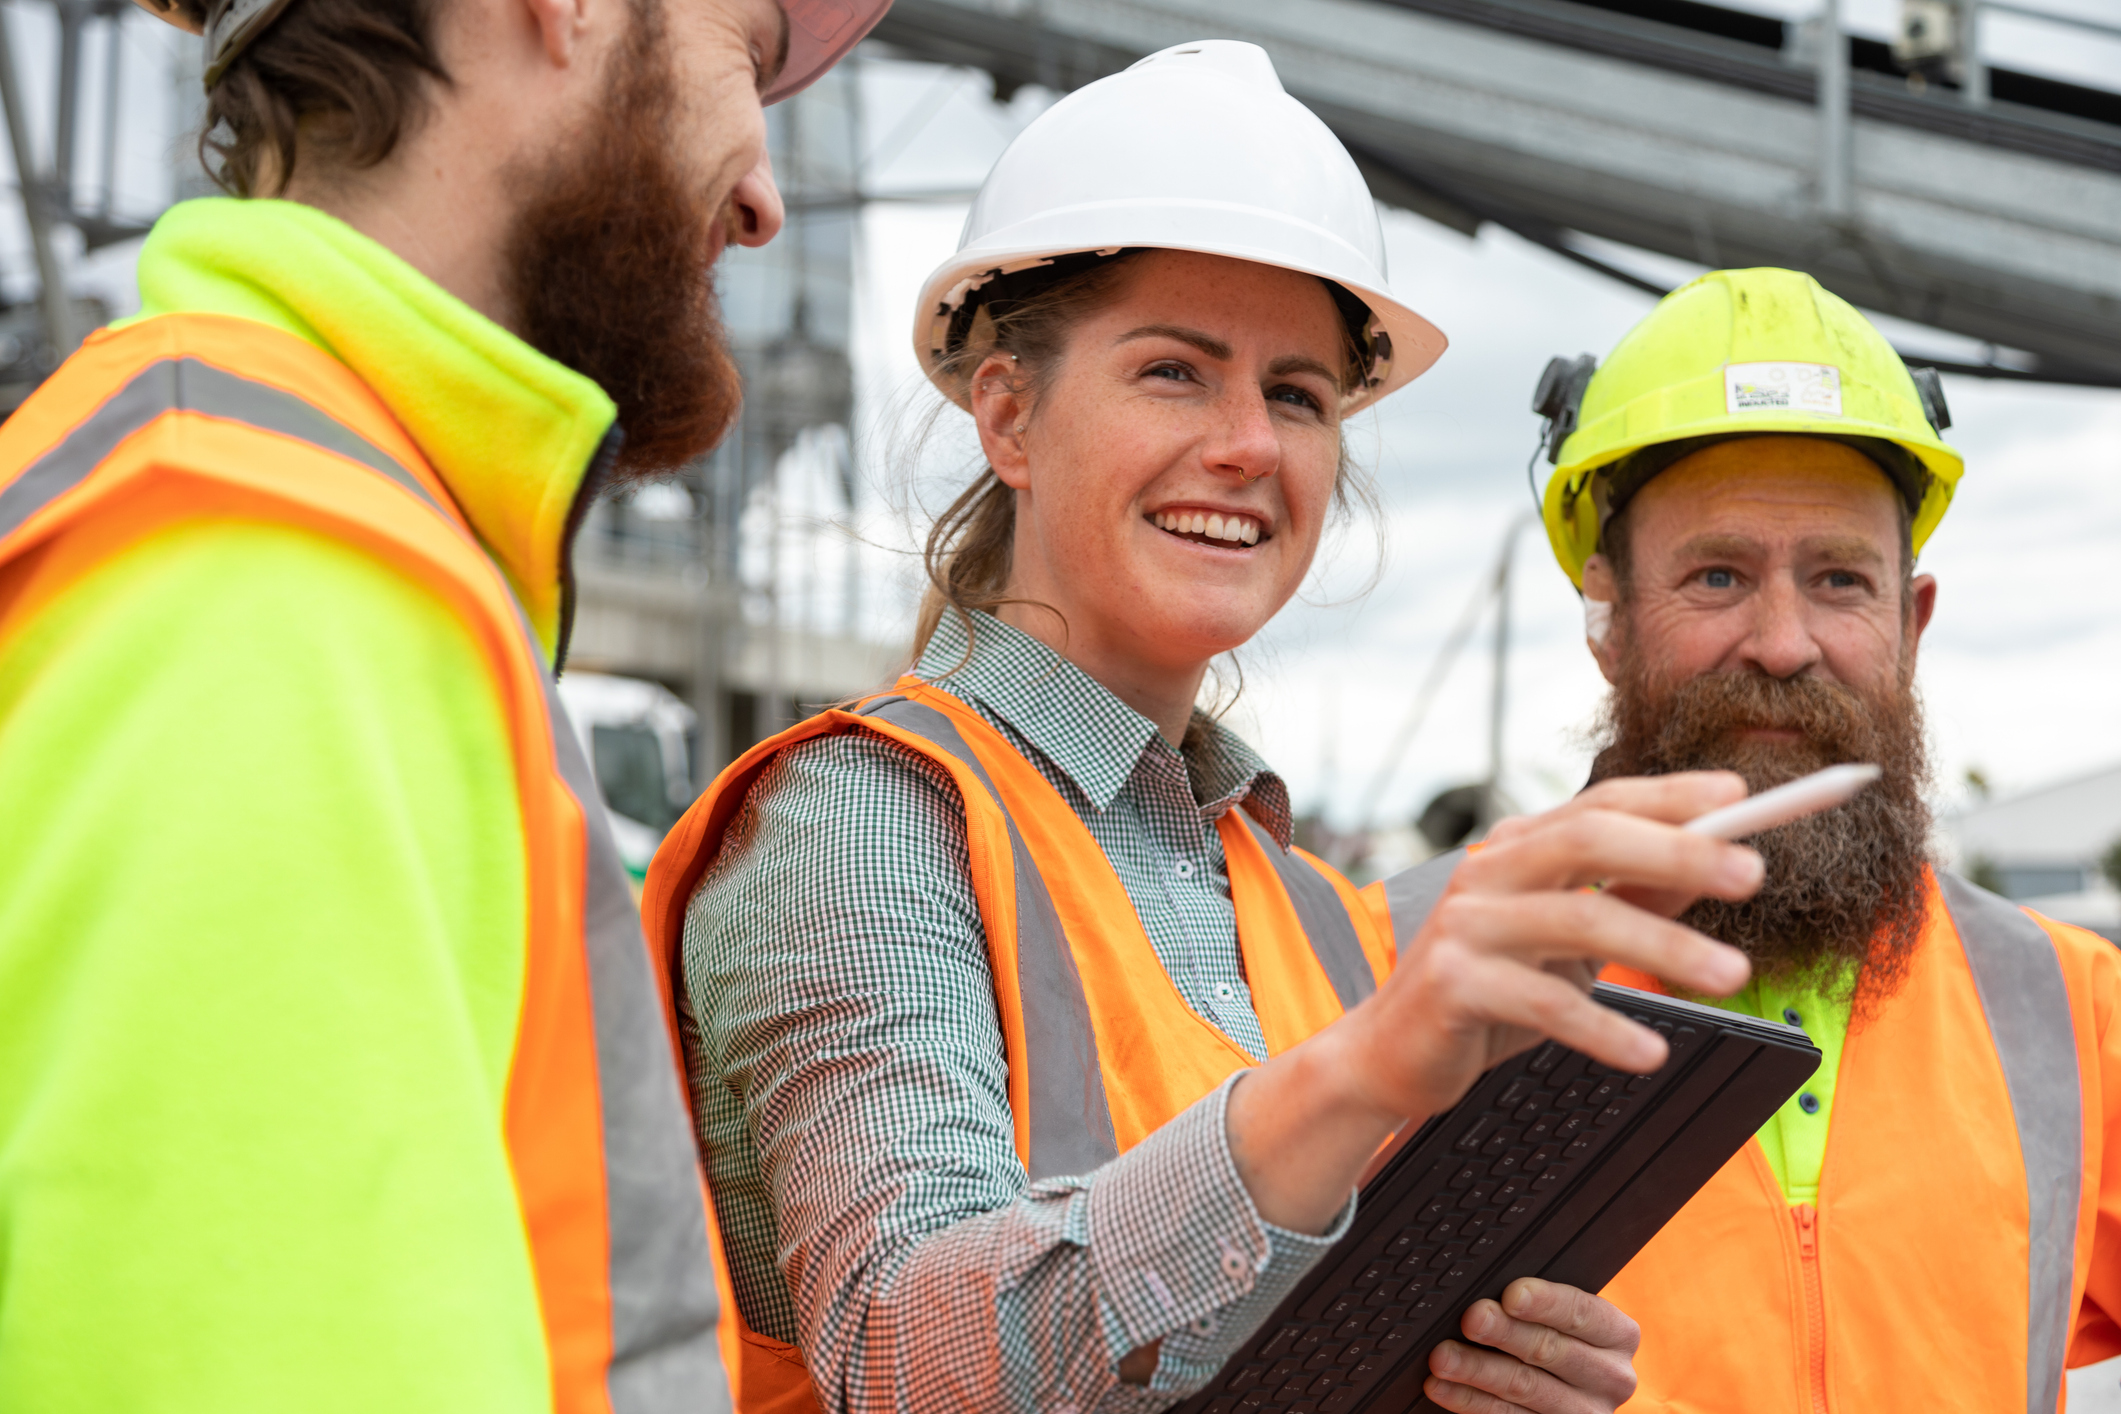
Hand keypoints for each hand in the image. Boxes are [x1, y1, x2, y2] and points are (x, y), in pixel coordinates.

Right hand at [1228, 771, 1759, 1233]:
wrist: (1391, 1054)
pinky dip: (1604, 1028)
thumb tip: (1716, 863)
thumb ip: (1631, 901)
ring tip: (1731, 974)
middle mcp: (1487, 872)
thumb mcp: (1567, 943)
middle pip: (1587, 840)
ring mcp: (1466, 925)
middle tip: (1751, 875)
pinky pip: (1543, 1001)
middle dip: (1676, 852)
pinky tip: (1647, 1052)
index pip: (1600, 804)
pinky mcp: (1452, 984)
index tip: (1741, 798)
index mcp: (1516, 850)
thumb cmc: (1489, 991)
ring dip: (1663, 947)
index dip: (1671, 797)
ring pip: (1576, 919)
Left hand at [1425, 1279, 1638, 1413]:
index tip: (1511, 1294)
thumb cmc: (1557, 1335)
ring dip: (1476, 1370)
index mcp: (1618, 1335)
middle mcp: (1610, 1378)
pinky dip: (1469, 1400)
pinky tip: (1442, 1387)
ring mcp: (1584, 1413)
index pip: (1583, 1313)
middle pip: (1550, 1350)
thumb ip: (1538, 1302)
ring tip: (1442, 1356)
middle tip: (1471, 1319)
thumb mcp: (1562, 1316)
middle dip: (1504, 1332)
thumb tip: (1491, 1288)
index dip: (1546, 1302)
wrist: (1568, 1388)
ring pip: (1524, 1388)